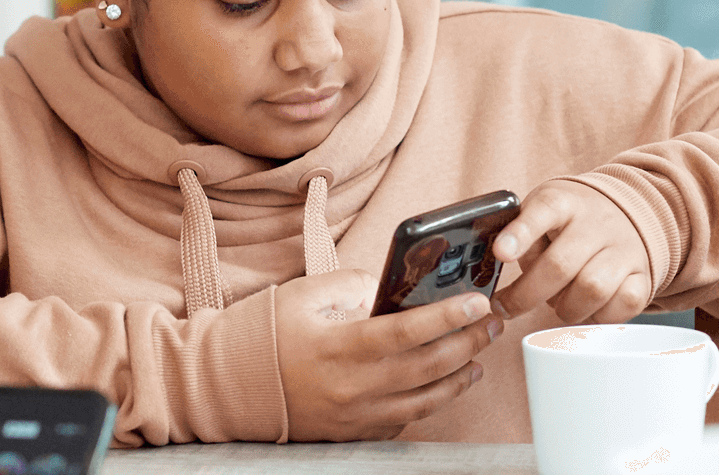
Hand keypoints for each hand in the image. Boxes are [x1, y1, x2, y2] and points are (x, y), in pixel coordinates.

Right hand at [274, 269, 500, 440]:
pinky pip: (405, 421)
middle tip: (489, 323)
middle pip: (427, 366)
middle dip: (467, 342)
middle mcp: (353, 386)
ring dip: (458, 376)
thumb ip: (348, 284)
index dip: (447, 316)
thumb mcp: (301, 295)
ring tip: (476, 356)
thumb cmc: (263, 335)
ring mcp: (356, 415)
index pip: (406, 331)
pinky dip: (430, 401)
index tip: (477, 301)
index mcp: (339, 347)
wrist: (228, 386)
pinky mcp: (354, 434)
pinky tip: (443, 384)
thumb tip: (386, 288)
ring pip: (425, 399)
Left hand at [490, 181, 653, 324]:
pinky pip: (623, 305)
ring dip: (564, 307)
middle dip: (527, 294)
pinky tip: (585, 308)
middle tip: (506, 307)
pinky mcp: (643, 275)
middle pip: (561, 265)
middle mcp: (596, 223)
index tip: (501, 254)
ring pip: (592, 290)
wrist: (624, 213)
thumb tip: (503, 275)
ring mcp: (624, 249)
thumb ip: (520, 238)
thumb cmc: (567, 220)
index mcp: (562, 201)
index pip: (541, 212)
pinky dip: (598, 316)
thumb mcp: (538, 211)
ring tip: (555, 303)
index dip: (519, 235)